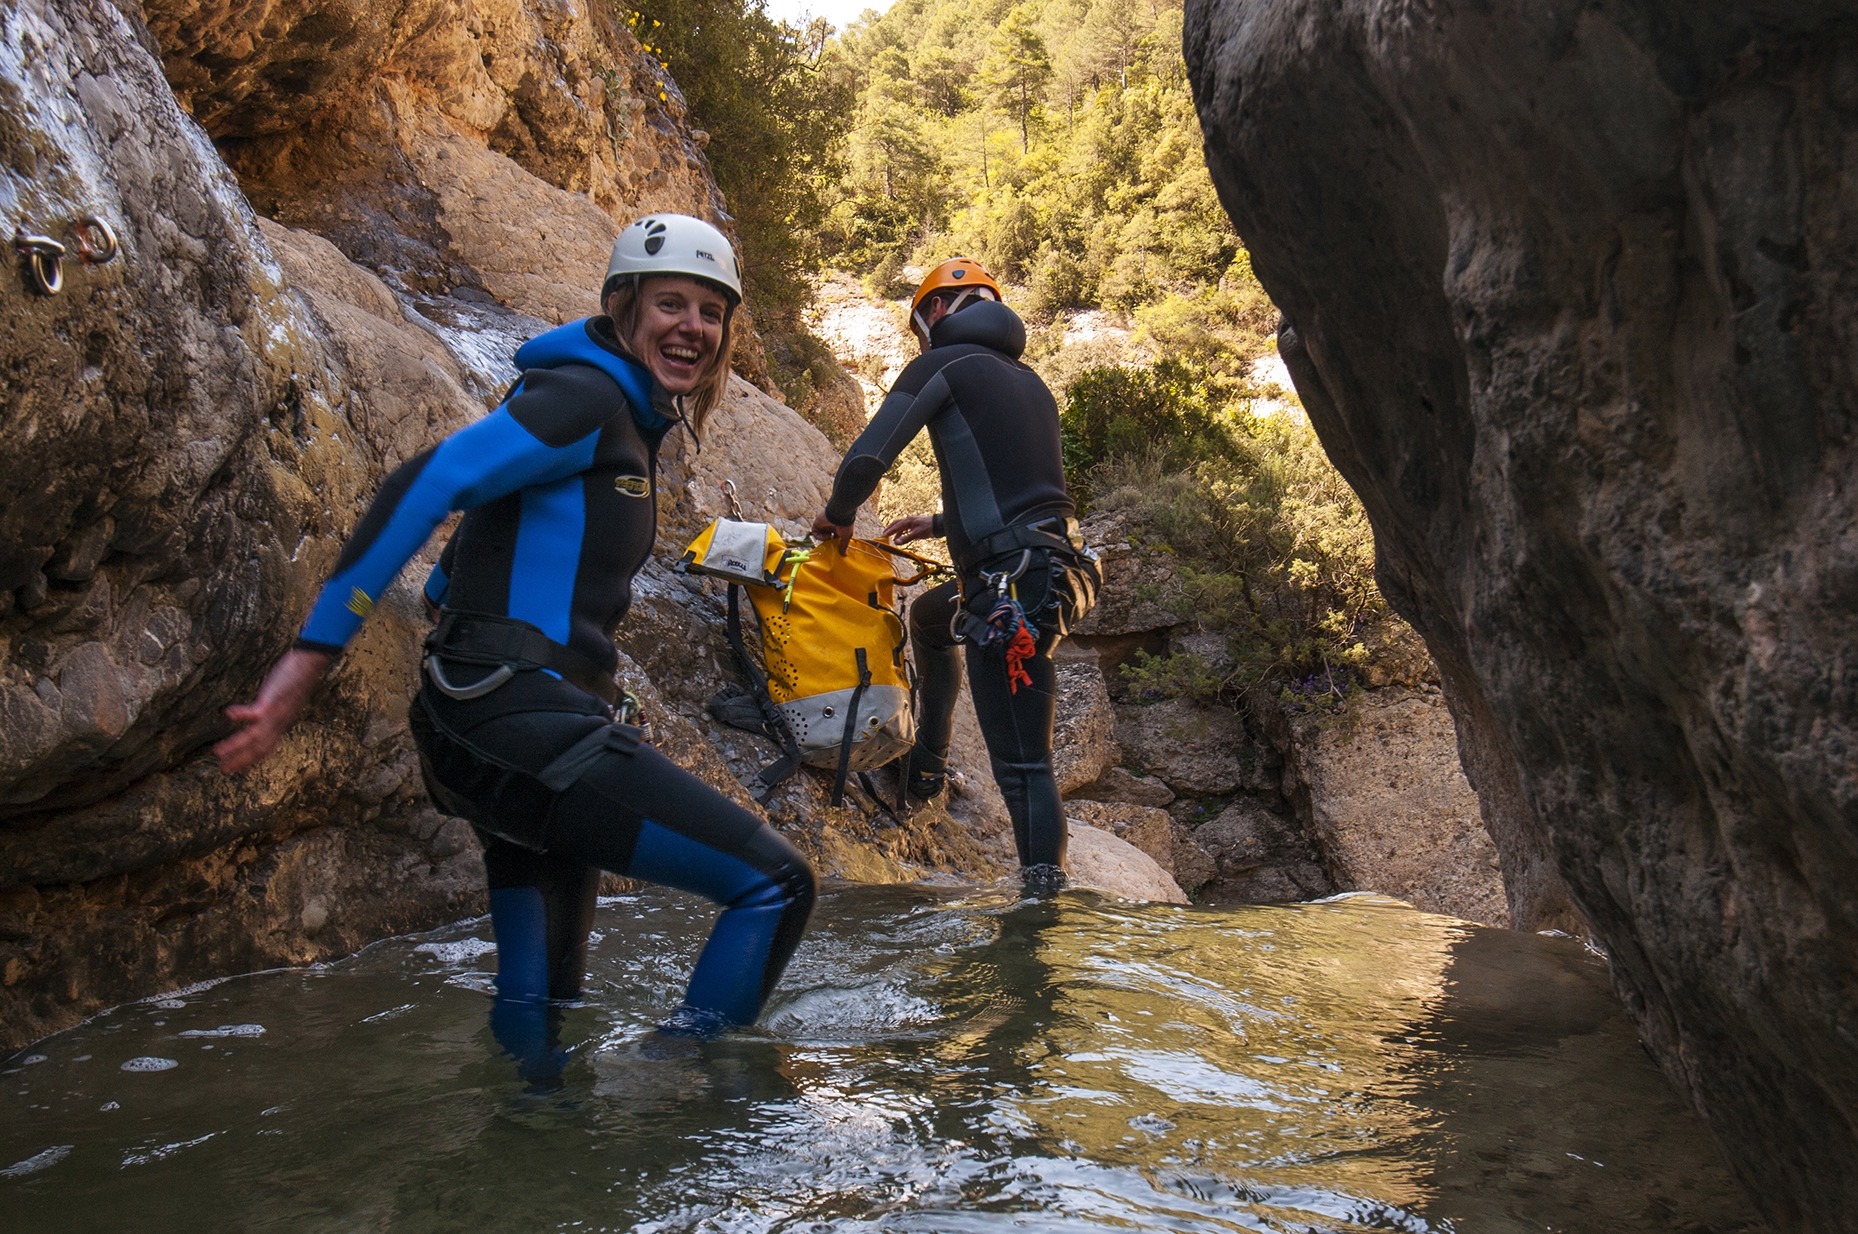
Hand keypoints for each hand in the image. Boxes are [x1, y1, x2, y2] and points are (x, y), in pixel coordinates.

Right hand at [214, 648, 334, 774]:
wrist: (311, 665)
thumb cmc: (297, 679)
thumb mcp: (286, 700)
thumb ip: (275, 708)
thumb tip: (265, 710)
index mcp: (281, 723)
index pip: (266, 748)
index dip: (251, 761)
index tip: (236, 771)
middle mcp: (279, 722)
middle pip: (259, 748)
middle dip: (240, 761)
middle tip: (223, 770)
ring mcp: (276, 712)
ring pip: (255, 735)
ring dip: (235, 746)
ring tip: (217, 752)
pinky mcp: (273, 700)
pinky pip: (256, 711)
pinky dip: (243, 714)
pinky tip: (228, 714)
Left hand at [811, 511, 853, 551]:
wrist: (839, 514)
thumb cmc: (845, 525)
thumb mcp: (846, 537)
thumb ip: (844, 546)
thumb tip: (844, 555)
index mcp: (838, 529)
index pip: (834, 538)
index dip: (834, 544)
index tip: (836, 549)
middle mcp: (830, 527)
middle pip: (826, 537)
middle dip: (827, 542)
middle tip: (830, 546)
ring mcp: (823, 526)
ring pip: (820, 536)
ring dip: (824, 539)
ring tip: (828, 538)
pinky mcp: (817, 524)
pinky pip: (815, 533)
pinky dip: (819, 536)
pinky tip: (825, 536)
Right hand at [882, 514, 936, 544]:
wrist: (938, 525)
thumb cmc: (928, 528)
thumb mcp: (916, 534)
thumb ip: (906, 538)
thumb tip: (895, 542)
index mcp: (908, 521)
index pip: (896, 526)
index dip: (889, 531)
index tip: (883, 536)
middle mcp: (908, 520)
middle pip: (896, 524)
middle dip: (890, 529)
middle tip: (884, 535)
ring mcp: (912, 522)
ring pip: (901, 526)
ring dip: (896, 532)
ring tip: (891, 538)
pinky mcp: (915, 526)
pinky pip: (906, 529)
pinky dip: (902, 533)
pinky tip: (901, 538)